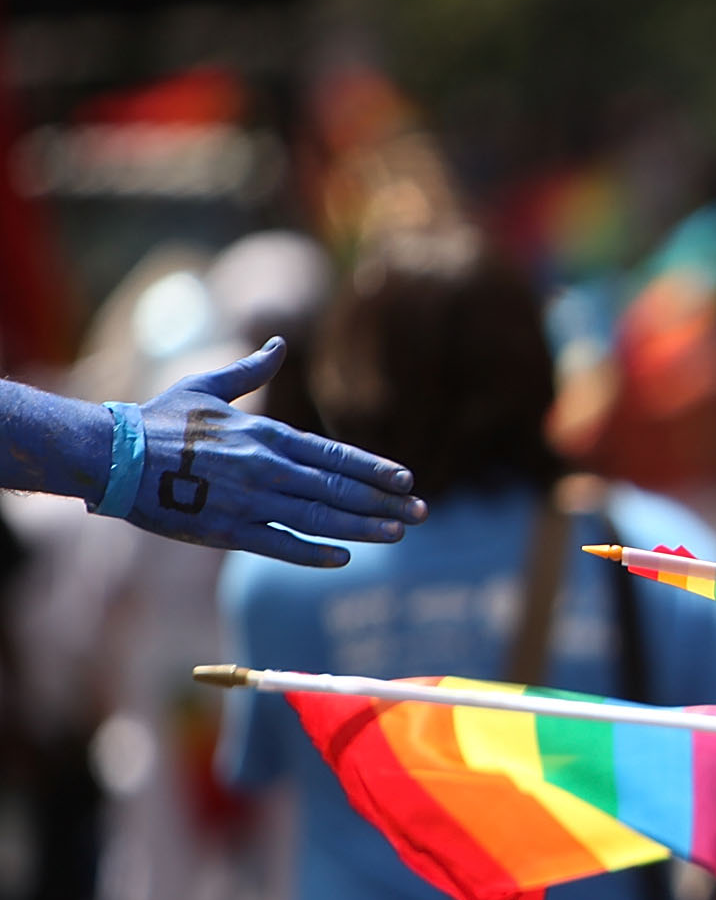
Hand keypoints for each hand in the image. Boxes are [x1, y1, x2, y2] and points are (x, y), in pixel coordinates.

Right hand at [124, 338, 427, 563]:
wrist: (111, 455)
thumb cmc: (158, 420)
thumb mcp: (208, 387)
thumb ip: (251, 370)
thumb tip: (280, 342)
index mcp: (266, 434)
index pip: (335, 455)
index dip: (374, 469)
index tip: (406, 479)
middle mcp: (266, 467)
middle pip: (338, 489)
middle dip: (383, 502)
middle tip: (420, 513)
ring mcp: (248, 500)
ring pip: (319, 518)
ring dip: (362, 527)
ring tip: (398, 534)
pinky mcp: (225, 529)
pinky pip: (278, 543)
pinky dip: (312, 553)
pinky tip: (342, 558)